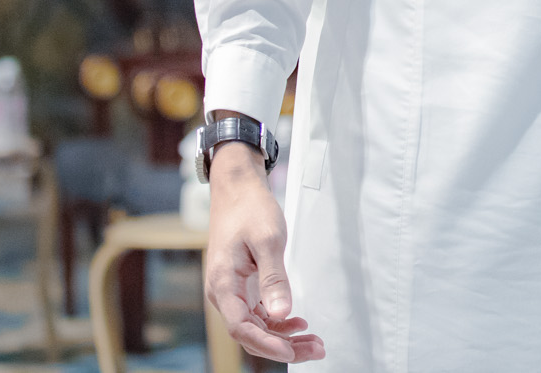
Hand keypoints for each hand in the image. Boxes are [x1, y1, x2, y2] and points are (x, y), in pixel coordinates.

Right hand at [204, 140, 324, 361]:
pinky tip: (297, 322)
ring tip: (313, 341)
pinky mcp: (241, 286)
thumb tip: (282, 314)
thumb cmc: (249, 209)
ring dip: (283, 336)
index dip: (268, 345)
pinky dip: (277, 321)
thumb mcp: (268, 241)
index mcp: (223, 285)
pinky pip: (257, 313)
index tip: (293, 352)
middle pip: (250, 333)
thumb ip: (274, 279)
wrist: (237, 189)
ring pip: (256, 325)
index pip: (242, 329)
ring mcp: (231, 291)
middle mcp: (223, 293)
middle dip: (283, 346)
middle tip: (316, 349)